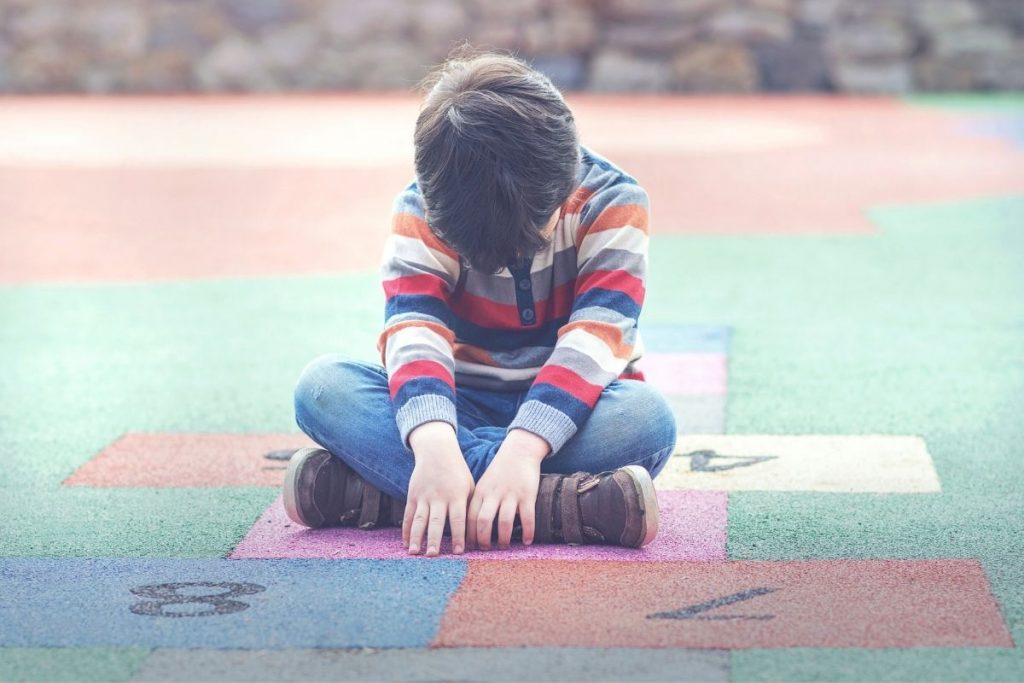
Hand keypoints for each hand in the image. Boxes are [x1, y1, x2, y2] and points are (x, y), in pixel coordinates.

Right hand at [405, 422, 474, 556]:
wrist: (437, 451)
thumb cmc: (458, 472)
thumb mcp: (469, 486)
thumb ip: (470, 507)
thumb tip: (476, 532)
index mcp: (457, 495)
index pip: (458, 519)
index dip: (459, 536)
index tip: (459, 553)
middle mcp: (439, 497)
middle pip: (436, 521)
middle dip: (434, 539)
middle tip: (433, 556)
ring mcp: (424, 496)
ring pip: (419, 520)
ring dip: (416, 537)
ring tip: (414, 553)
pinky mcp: (413, 495)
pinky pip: (408, 515)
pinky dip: (406, 529)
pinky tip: (406, 543)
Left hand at [467, 428, 549, 549]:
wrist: (519, 451)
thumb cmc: (500, 471)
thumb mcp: (483, 483)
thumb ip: (478, 502)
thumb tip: (471, 526)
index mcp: (480, 492)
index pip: (470, 517)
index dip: (469, 534)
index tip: (470, 547)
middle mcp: (494, 494)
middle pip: (484, 522)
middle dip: (483, 540)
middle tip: (485, 550)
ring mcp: (511, 494)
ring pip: (504, 522)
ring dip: (503, 539)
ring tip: (503, 546)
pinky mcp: (528, 495)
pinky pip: (528, 518)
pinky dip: (528, 532)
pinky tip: (527, 541)